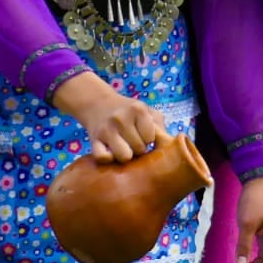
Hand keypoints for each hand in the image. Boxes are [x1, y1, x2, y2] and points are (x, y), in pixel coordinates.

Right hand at [52, 71, 167, 162]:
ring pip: (124, 156)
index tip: (143, 134)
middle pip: (139, 149)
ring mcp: (106, 130)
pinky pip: (102, 158)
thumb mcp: (147, 111)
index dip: (148, 139)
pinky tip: (111, 152)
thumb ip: (160, 126)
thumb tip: (169, 146)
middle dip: (138, 148)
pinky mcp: (93, 140)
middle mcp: (121, 118)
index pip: (151, 138)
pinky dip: (108, 159)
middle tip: (132, 141)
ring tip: (124, 147)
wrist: (98, 103)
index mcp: (137, 109)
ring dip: (126, 155)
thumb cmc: (128, 111)